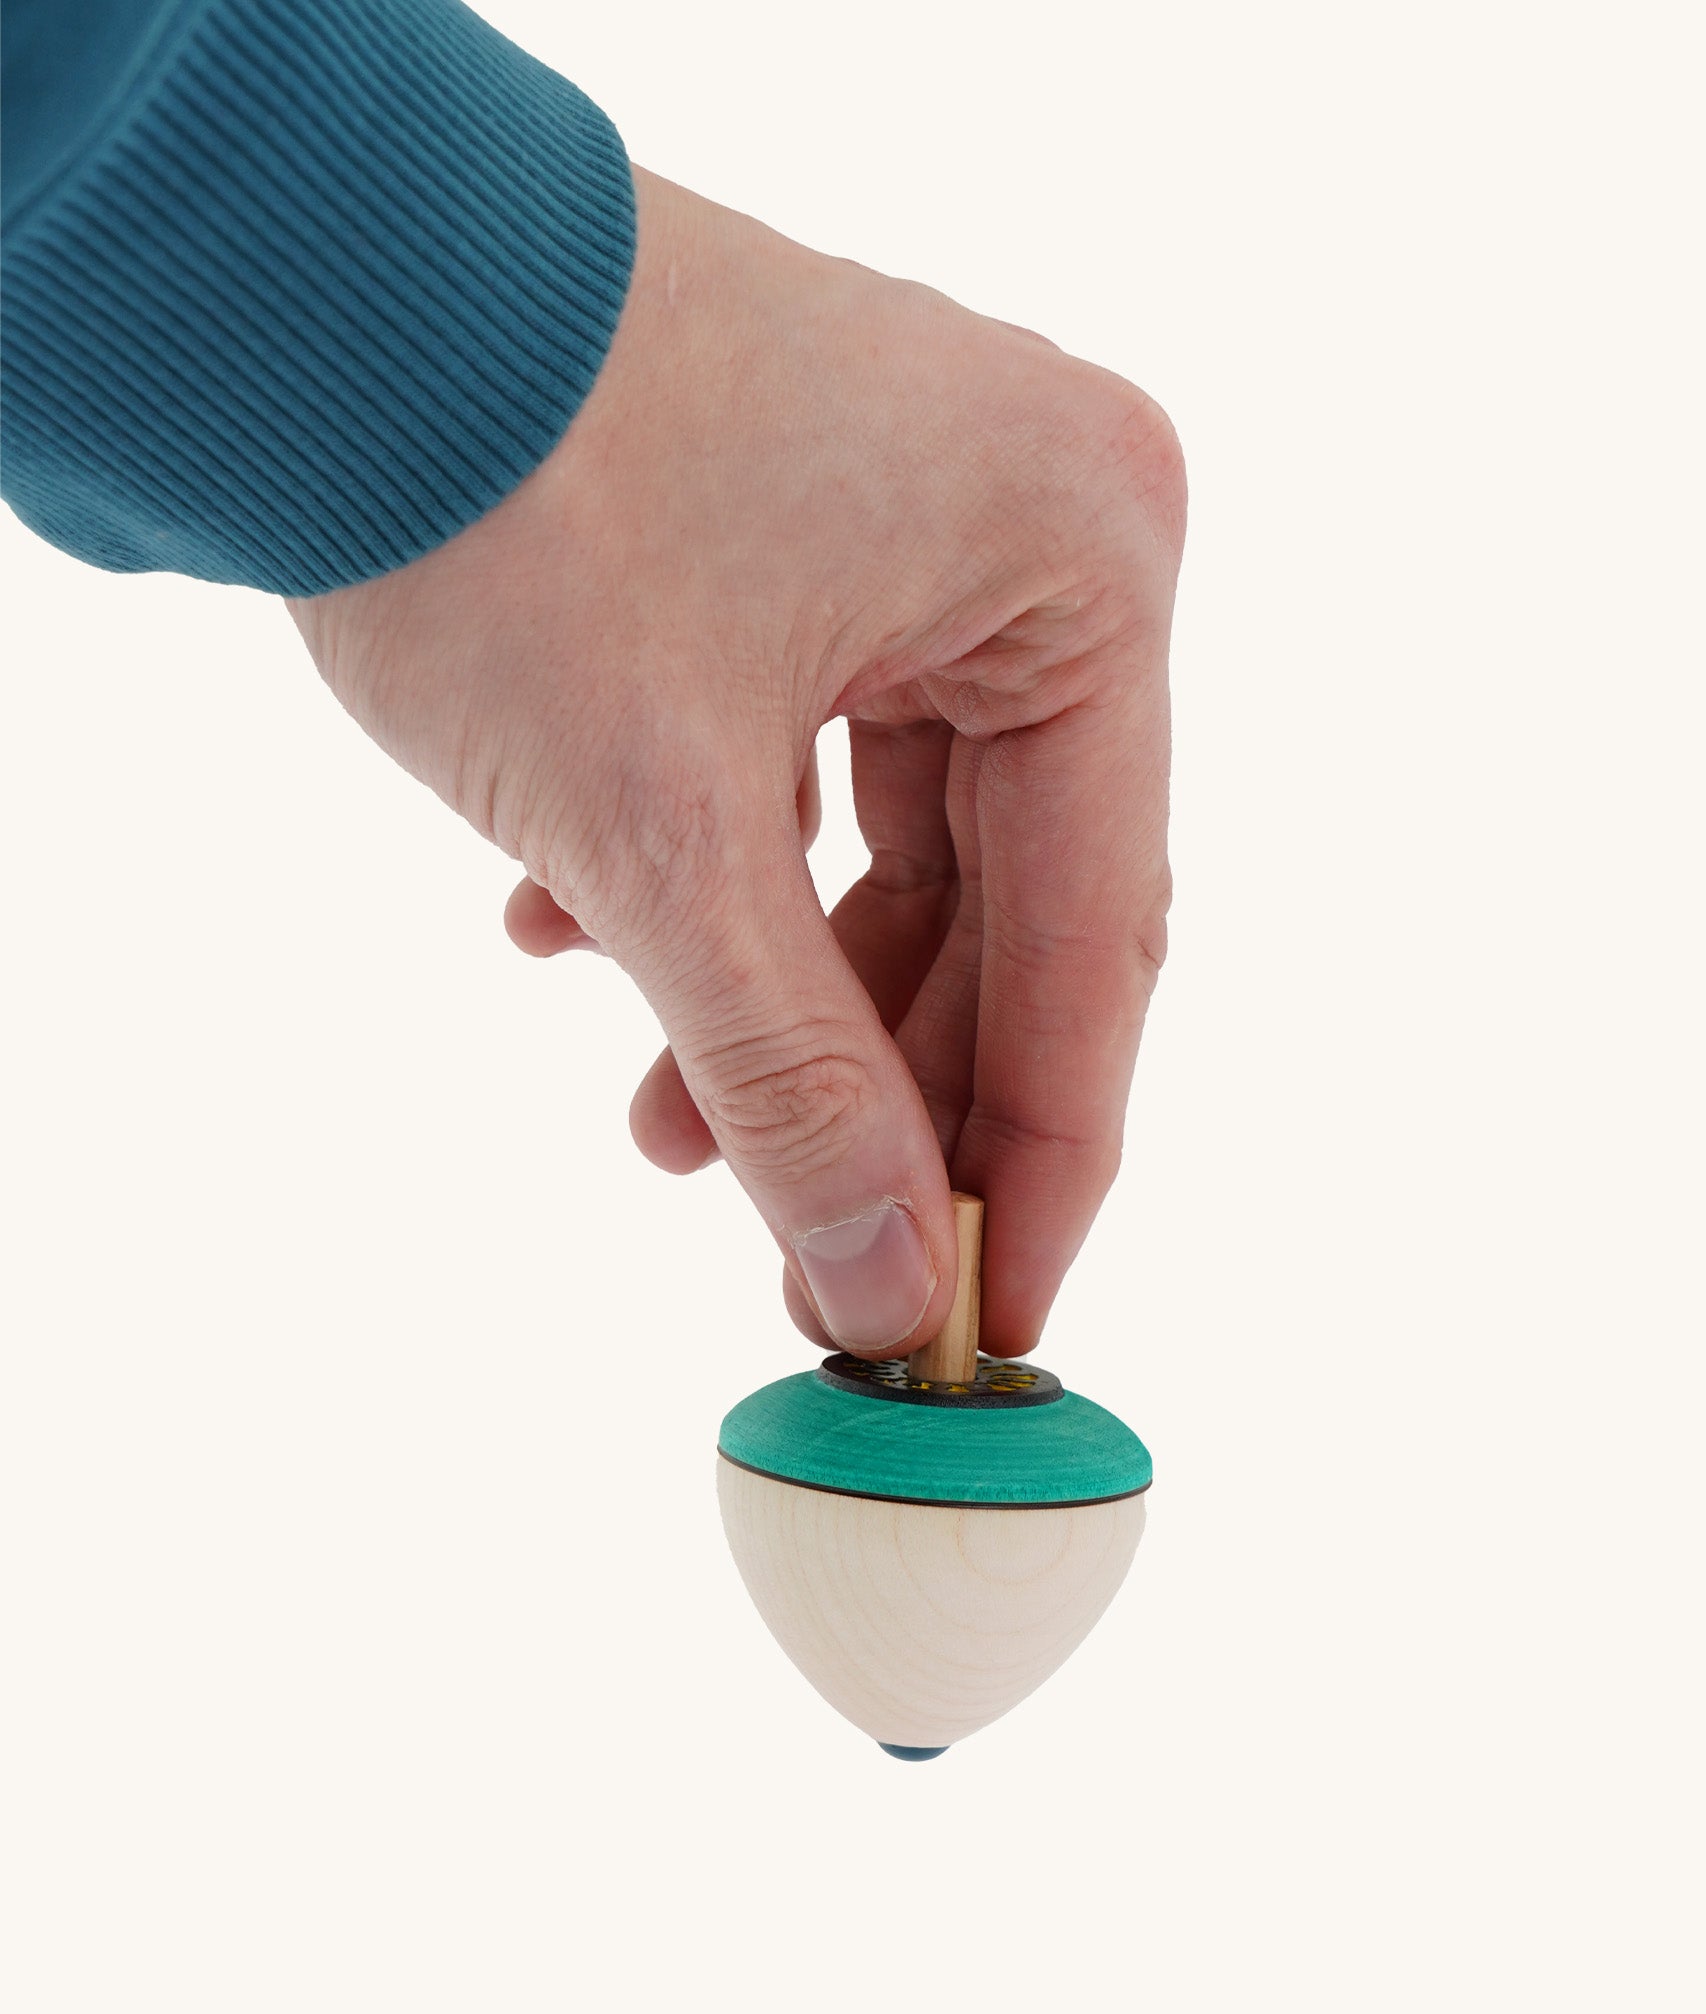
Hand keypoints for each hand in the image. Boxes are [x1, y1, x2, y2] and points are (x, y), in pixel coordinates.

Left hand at [287, 168, 1184, 1360]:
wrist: (299, 274)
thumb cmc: (500, 485)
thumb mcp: (661, 830)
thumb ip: (792, 1080)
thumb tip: (880, 1287)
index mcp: (1087, 560)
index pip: (1098, 930)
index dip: (1040, 1152)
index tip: (993, 1319)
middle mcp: (1043, 525)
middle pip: (1007, 895)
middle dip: (882, 1082)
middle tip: (812, 1256)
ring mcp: (930, 517)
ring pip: (900, 842)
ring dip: (778, 991)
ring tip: (659, 1115)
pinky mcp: (818, 528)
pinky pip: (818, 756)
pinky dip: (720, 870)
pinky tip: (579, 933)